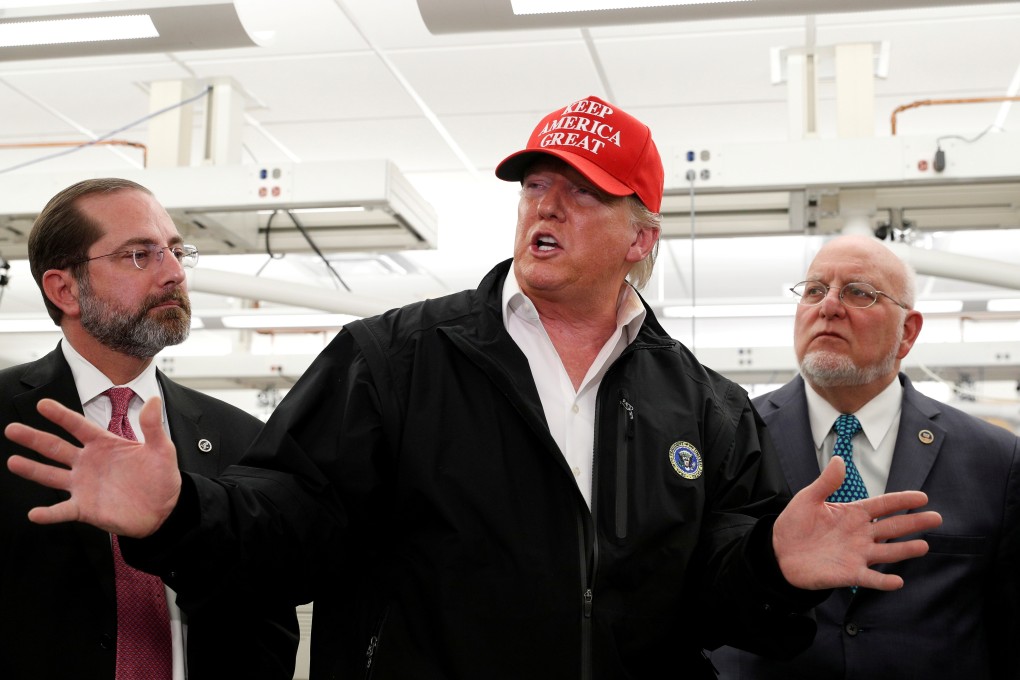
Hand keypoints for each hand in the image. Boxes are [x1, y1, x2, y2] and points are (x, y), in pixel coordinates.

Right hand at [5, 397, 180, 537]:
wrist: (164, 509)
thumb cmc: (160, 476)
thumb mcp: (162, 450)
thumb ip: (152, 427)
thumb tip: (153, 400)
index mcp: (104, 445)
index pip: (79, 426)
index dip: (61, 415)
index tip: (43, 404)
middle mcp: (88, 463)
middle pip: (56, 448)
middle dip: (34, 438)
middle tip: (12, 429)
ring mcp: (83, 485)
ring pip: (51, 475)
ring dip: (32, 470)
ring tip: (13, 462)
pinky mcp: (85, 508)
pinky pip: (62, 510)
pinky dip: (49, 513)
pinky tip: (34, 513)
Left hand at [773, 456, 942, 590]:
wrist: (779, 552)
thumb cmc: (795, 524)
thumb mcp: (808, 499)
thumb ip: (826, 482)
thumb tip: (840, 460)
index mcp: (853, 514)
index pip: (882, 505)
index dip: (901, 501)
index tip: (922, 497)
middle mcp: (860, 534)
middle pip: (892, 528)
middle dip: (914, 523)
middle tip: (936, 518)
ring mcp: (857, 554)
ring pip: (887, 553)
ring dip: (905, 551)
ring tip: (924, 546)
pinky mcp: (849, 574)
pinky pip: (870, 579)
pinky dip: (884, 582)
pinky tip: (898, 580)